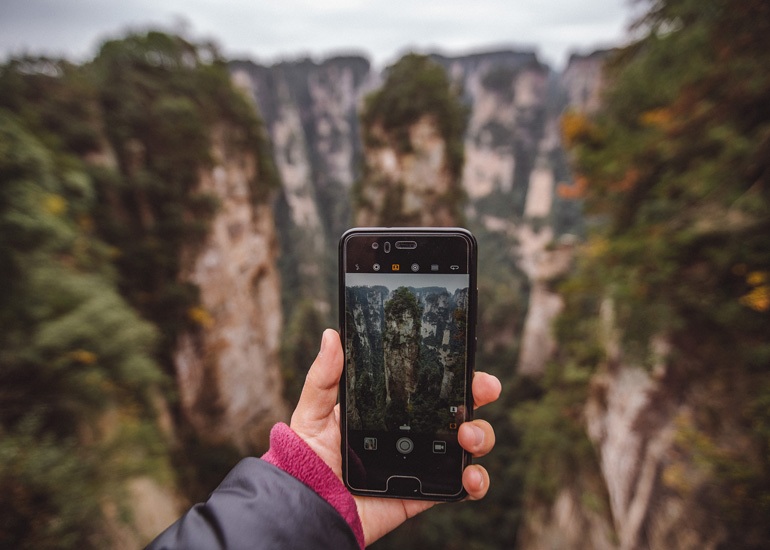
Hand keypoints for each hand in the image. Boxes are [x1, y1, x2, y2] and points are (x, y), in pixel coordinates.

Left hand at [290, 329, 500, 545]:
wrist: (309, 507)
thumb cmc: (308, 458)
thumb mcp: (313, 412)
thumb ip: (324, 378)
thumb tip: (331, 335)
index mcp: (392, 409)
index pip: (430, 384)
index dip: (454, 372)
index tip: (467, 362)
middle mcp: (413, 432)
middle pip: (459, 409)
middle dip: (478, 395)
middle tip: (483, 390)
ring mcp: (423, 462)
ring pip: (469, 444)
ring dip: (480, 435)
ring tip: (467, 438)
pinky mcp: (426, 493)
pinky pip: (462, 487)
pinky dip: (476, 482)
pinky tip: (469, 477)